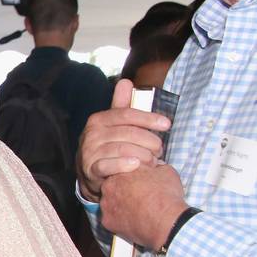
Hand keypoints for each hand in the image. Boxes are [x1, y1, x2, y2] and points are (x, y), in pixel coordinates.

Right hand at [77, 79, 170, 201]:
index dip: (148, 118)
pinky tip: (136, 165)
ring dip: (143, 155)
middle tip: (160, 150)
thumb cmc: (108, 145)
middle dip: (149, 141)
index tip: (167, 124)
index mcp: (99, 119)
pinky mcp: (90, 169)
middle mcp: (92, 134)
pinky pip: (108, 165)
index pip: (126, 114)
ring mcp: (89, 151)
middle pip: (128, 133)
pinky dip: (124, 164)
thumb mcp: (113, 125)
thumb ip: (121, 105)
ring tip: (153, 161)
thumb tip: (126, 82)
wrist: (91, 174)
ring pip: (122, 149)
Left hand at [100, 162, 188, 249]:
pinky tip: (134, 222)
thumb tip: (158, 167)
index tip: (142, 184)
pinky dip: (121, 221)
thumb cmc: (166, 194)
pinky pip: (112, 220)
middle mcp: (108, 186)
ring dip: (121, 206)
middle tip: (140, 198)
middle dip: (125, 192)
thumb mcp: (166, 172)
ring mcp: (105, 204)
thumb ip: (157, 167)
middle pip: (114, 188)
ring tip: (138, 211)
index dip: (133, 179)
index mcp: (120, 171)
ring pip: (111, 204)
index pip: (122, 172)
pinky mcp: (107, 221)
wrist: (165, 219)